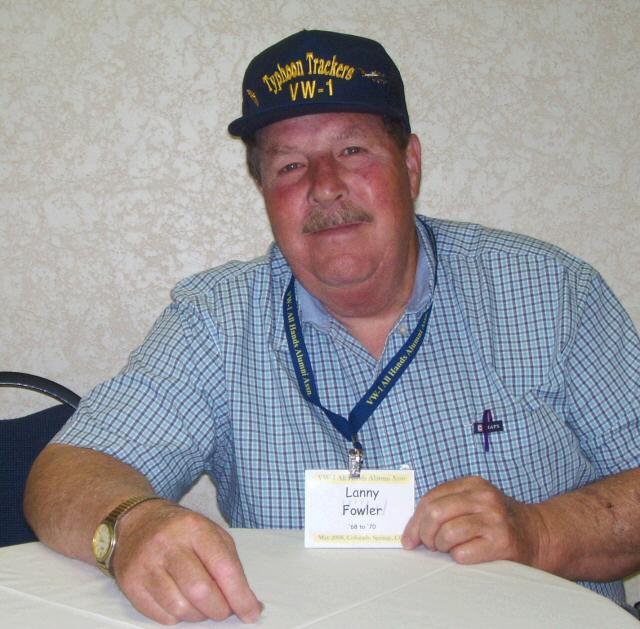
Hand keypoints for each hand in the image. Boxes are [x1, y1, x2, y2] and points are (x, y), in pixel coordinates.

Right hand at [112, 502, 261, 623]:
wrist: (137, 521)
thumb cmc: (182, 531)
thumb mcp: (210, 533)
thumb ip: (229, 564)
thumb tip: (249, 603)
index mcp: (195, 528)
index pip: (223, 567)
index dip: (240, 595)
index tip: (252, 613)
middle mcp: (168, 544)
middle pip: (200, 591)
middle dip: (219, 609)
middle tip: (224, 610)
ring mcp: (146, 564)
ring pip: (180, 608)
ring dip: (198, 616)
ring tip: (202, 605)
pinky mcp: (130, 583)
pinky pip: (160, 616)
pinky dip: (177, 617)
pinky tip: (180, 602)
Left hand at [401, 476, 545, 566]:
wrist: (538, 534)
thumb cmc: (497, 521)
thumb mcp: (474, 501)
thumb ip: (448, 505)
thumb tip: (413, 526)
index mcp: (472, 484)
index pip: (431, 498)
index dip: (415, 520)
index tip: (409, 538)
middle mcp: (483, 498)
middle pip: (435, 513)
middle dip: (424, 534)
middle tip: (428, 545)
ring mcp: (494, 519)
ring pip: (447, 533)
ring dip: (441, 546)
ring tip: (447, 549)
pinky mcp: (501, 543)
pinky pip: (463, 553)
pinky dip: (457, 557)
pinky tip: (465, 554)